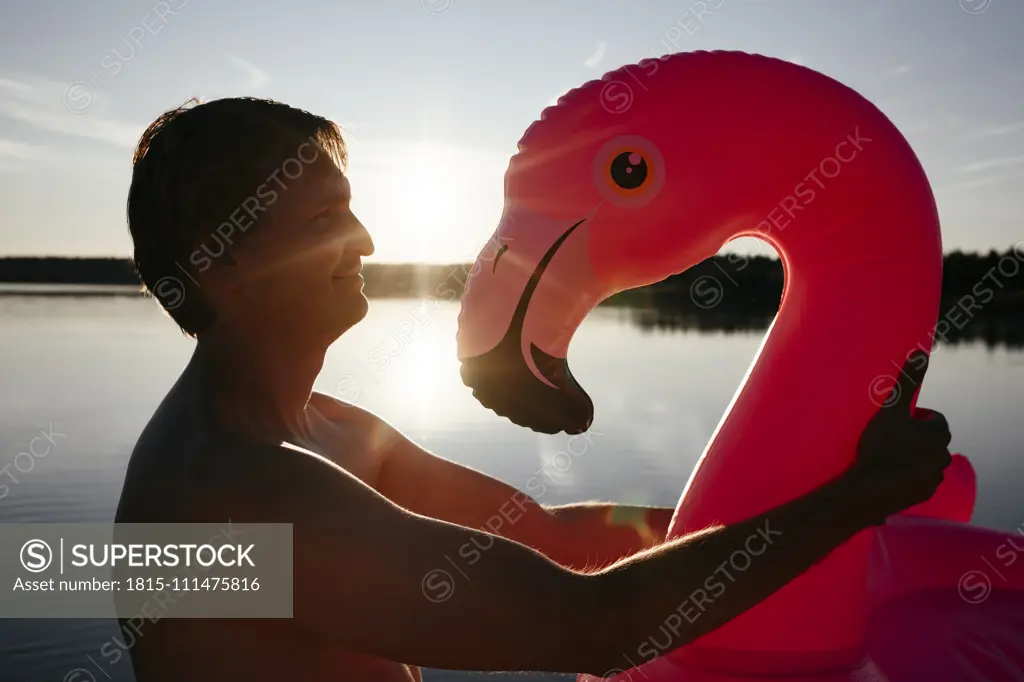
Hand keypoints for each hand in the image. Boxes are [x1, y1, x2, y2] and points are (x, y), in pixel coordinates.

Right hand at [844, 351, 952, 524]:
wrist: (869, 488)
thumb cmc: (881, 446)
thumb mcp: (891, 409)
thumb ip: (907, 381)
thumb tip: (921, 353)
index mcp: (938, 434)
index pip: (933, 418)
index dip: (914, 417)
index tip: (895, 421)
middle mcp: (943, 456)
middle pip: (930, 440)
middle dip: (914, 438)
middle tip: (888, 438)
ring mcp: (934, 477)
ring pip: (925, 461)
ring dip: (912, 457)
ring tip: (887, 457)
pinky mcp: (923, 494)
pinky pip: (918, 480)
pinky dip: (907, 476)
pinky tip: (888, 474)